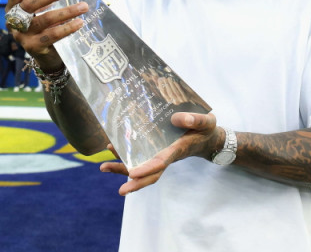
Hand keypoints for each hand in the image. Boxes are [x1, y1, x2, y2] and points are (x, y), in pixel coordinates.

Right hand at [5, 0, 88, 72]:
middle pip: (28, 5)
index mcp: (13, 7)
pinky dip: (67, 28)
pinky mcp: (33, 47)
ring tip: (83, 7)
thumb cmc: (44, 25)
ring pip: (44, 20)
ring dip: (65, 12)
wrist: (46, 55)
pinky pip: (52, 35)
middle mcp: (14, 21)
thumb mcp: (41, 8)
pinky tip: (79, 22)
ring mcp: (22, 35)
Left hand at [100, 112, 220, 195]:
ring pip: (141, 167)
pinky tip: (110, 152)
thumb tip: (177, 119)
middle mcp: (166, 156)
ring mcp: (159, 155)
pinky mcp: (155, 151)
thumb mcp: (206, 121)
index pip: (162, 162)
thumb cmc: (205, 129)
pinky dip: (124, 157)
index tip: (134, 173)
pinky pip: (139, 158)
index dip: (148, 168)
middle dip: (135, 183)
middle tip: (121, 191)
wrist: (206, 137)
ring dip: (122, 169)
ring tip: (103, 167)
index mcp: (178, 149)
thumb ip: (195, 120)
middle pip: (150, 174)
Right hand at [155, 76, 188, 104]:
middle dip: (166, 85)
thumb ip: (161, 81)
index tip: (160, 79)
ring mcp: (180, 101)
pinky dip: (177, 87)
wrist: (191, 92)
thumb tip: (153, 76)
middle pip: (169, 93)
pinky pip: (181, 92)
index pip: (164, 93)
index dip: (161, 86)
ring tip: (169, 78)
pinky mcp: (186, 99)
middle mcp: (174, 102)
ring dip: (171, 85)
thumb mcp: (169, 84)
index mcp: (169, 99)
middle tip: (165, 78)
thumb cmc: (178, 87)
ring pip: (174, 93)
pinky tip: (176, 81)